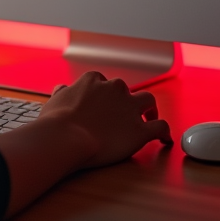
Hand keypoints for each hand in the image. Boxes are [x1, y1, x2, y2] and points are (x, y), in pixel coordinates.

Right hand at [39, 71, 171, 168]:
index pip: (103, 82)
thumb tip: (63, 90)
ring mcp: (129, 108)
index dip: (104, 94)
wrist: (65, 138)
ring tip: (148, 118)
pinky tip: (165, 139)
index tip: (103, 104)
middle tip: (122, 113)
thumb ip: (62, 93)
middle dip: (126, 100)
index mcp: (93, 80)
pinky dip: (164, 132)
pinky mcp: (140, 130)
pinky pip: (160, 127)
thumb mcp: (54, 100)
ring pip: (148, 101)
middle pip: (126, 90)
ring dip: (149, 109)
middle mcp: (114, 89)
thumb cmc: (56, 122)